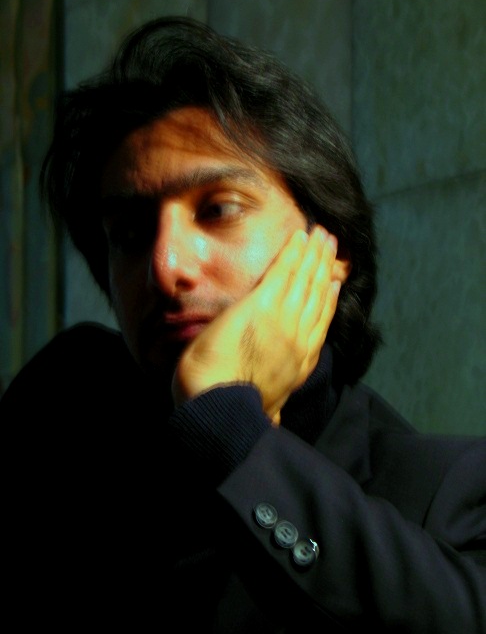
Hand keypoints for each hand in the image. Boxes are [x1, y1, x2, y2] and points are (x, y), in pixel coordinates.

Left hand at [171, 226, 341, 422]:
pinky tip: (300, 236)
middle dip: (325, 267)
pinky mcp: (263, 305)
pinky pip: (283, 272)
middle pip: (317, 295)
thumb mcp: (264, 412)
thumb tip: (275, 421)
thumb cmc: (231, 412)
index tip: (334, 282)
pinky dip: (294, 253)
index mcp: (299, 362)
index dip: (328, 299)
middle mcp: (299, 338)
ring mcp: (284, 320)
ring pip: (305, 280)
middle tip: (333, 245)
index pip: (319, 323)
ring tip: (323, 234)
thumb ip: (273, 410)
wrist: (218, 406)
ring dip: (314, 254)